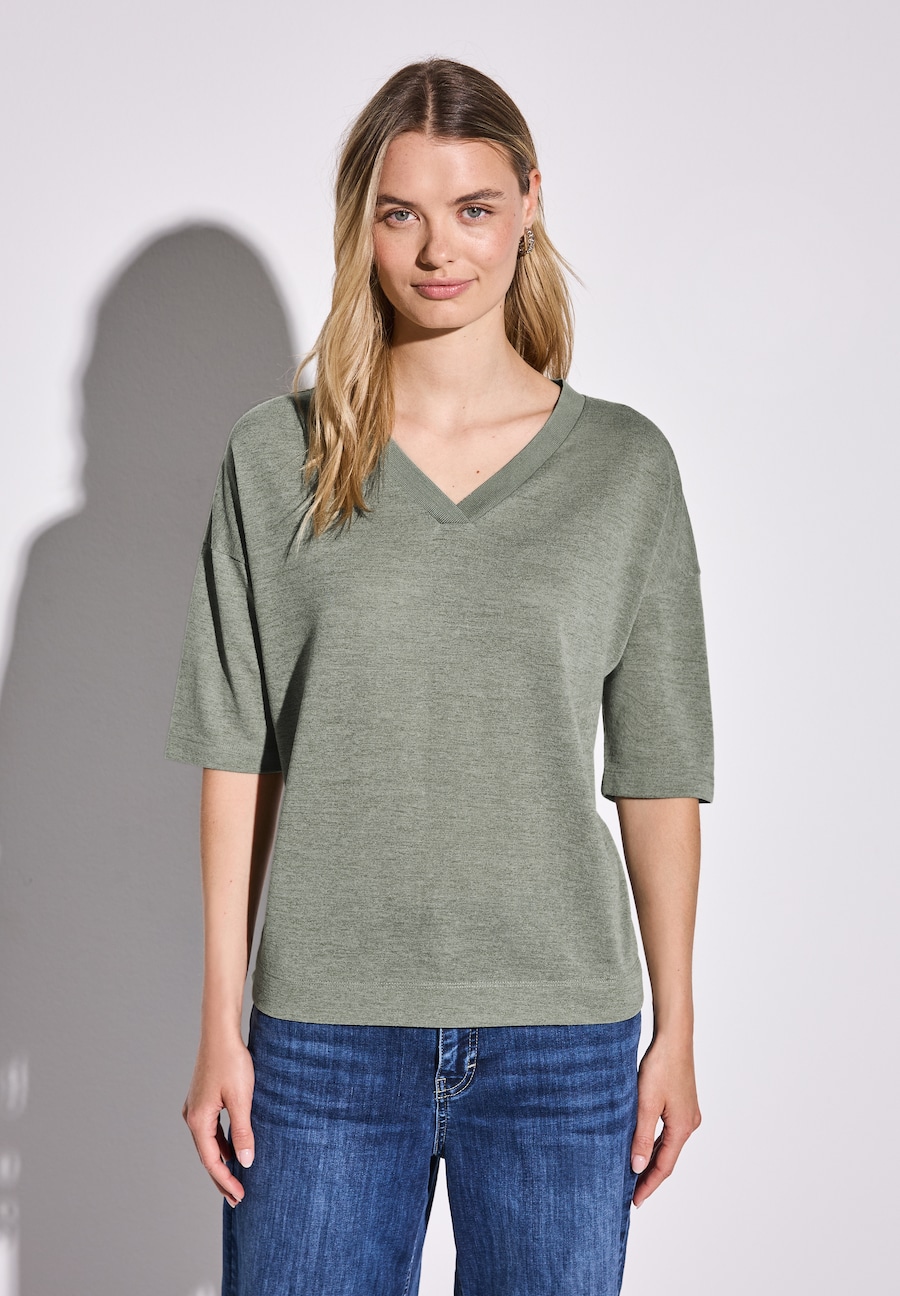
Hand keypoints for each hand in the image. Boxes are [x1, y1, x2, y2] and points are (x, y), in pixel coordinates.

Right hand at [182, 1030, 255, 1207]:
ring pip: (208, 1143)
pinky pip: (210, 1130)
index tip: (240, 1197)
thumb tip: (245, 1163)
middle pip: (207, 1156)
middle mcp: (192, 1117)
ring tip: (236, 1178)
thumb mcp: (242, 1100)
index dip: (226, 1181)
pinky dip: (221, 1143)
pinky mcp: (202, 1099)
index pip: (212, 1162)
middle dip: (222, 1177)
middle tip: (237, 1198)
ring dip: (222, 1161)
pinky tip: (233, 1148)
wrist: (220, 1033)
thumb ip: (242, 1133)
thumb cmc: (232, 1063)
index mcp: (199, 1121)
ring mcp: (195, 1108)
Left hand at [630, 1032, 701, 1207]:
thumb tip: (637, 1167)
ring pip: (668, 1145)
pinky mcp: (683, 1104)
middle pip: (667, 1158)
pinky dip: (655, 1142)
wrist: (674, 1038)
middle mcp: (689, 1124)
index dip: (648, 1185)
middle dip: (649, 1175)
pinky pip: (668, 1132)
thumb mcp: (646, 1103)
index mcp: (682, 1128)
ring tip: (633, 1173)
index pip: (664, 1167)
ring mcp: (688, 1114)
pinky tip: (642, 1144)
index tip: (634, 1202)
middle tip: (630, 1193)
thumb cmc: (660, 1067)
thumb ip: (641, 1136)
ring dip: (652, 1158)